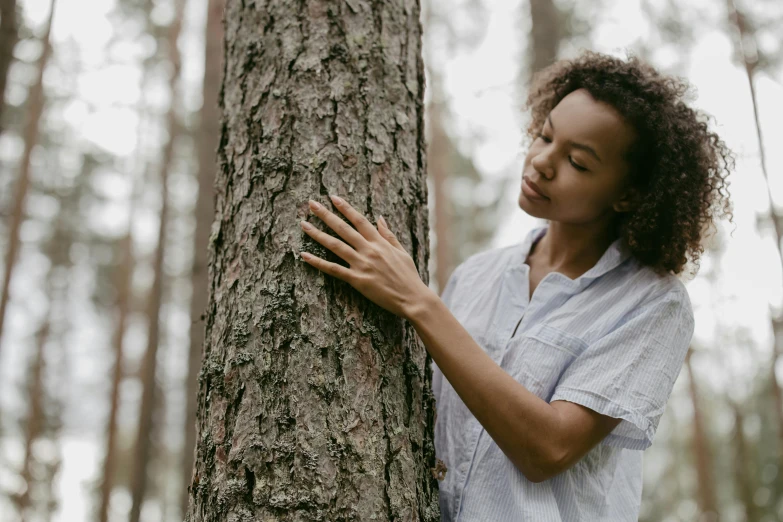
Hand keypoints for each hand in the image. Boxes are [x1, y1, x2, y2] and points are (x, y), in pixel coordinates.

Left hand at [299, 194, 431, 318]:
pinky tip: (305, 255)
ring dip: (317, 234)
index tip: (333, 197)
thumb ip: (388, 235)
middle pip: (343, 228)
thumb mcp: (401, 251)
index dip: (345, 208)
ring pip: (335, 245)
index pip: (359, 220)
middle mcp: (369, 250)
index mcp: (380, 242)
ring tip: (304, 225)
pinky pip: (334, 269)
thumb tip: (380, 217)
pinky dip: (318, 262)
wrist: (413, 298)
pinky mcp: (357, 280)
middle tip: (311, 204)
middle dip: (326, 215)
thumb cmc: (409, 276)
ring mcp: (362, 264)